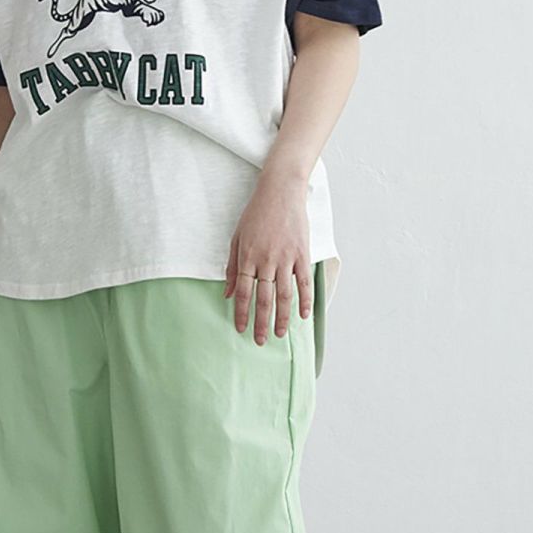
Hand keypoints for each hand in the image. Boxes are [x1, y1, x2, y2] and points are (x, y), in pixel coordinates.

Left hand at [223, 165, 313, 343]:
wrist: (281, 191)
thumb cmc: (256, 214)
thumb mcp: (237, 238)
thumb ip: (233, 267)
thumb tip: (228, 293)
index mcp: (248, 257)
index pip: (244, 292)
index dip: (242, 313)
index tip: (241, 329)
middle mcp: (267, 261)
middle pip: (264, 299)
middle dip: (261, 322)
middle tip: (259, 341)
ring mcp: (286, 258)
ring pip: (284, 295)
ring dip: (282, 317)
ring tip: (280, 334)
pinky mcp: (302, 254)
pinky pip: (303, 282)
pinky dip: (304, 300)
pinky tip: (302, 316)